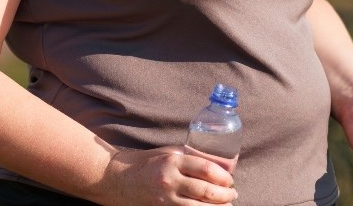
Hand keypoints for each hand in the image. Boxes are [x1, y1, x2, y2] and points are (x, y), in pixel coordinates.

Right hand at [97, 146, 237, 204]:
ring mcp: (166, 198)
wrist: (120, 179)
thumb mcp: (167, 152)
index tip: (230, 180)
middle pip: (206, 192)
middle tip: (233, 194)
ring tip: (226, 205)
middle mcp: (170, 180)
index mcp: (173, 161)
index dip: (223, 177)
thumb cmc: (147, 163)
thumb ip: (189, 157)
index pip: (206, 169)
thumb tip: (216, 163)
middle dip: (225, 195)